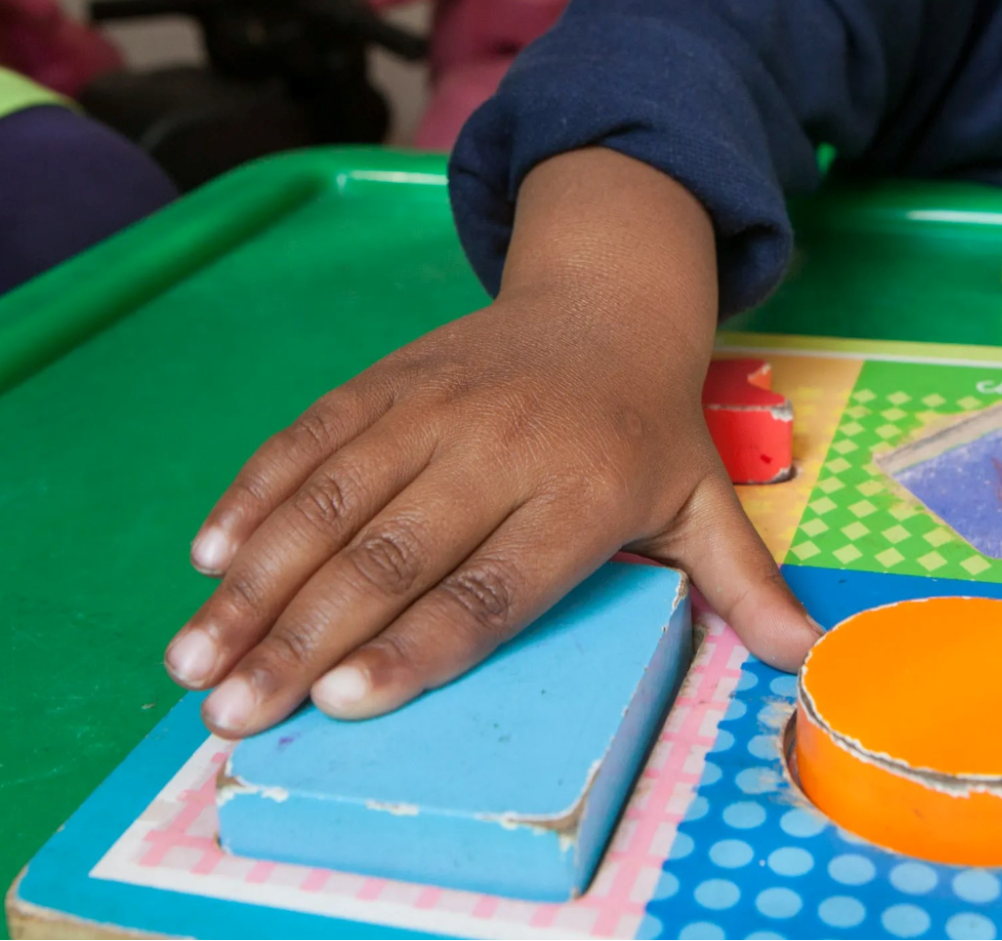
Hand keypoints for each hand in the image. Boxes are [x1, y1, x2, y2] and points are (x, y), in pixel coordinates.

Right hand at [165, 149, 819, 737]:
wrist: (604, 289)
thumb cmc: (649, 421)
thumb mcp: (707, 497)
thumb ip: (741, 583)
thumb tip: (807, 658)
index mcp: (581, 488)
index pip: (489, 582)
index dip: (413, 642)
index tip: (343, 700)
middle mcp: (498, 445)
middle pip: (391, 552)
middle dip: (302, 637)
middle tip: (232, 711)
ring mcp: (429, 406)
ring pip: (329, 497)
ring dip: (254, 579)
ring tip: (194, 657)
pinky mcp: (381, 378)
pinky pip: (307, 435)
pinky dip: (254, 493)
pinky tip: (207, 556)